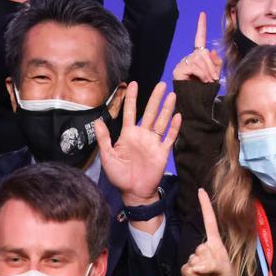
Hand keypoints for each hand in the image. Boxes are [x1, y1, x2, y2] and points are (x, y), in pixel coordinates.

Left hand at [96, 82, 180, 206]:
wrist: (134, 192)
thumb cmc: (119, 175)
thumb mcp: (107, 156)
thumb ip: (103, 138)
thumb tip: (97, 120)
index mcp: (128, 135)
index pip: (131, 112)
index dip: (132, 98)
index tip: (134, 84)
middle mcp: (142, 135)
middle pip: (150, 113)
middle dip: (155, 98)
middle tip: (161, 84)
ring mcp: (154, 142)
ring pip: (162, 121)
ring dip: (167, 109)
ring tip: (172, 95)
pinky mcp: (163, 151)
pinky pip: (170, 137)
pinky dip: (174, 127)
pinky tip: (178, 116)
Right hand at [173, 12, 222, 82]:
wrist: (197, 101)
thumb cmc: (205, 88)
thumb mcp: (215, 74)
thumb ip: (216, 62)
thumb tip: (211, 51)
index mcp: (198, 56)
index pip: (199, 38)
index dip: (201, 26)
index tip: (202, 14)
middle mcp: (189, 57)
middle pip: (203, 53)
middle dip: (211, 66)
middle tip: (212, 78)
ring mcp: (182, 62)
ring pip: (200, 60)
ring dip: (207, 72)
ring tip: (207, 81)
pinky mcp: (178, 70)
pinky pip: (194, 66)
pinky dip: (202, 74)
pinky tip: (201, 81)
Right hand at [182, 189, 238, 275]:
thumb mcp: (226, 269)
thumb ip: (214, 264)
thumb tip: (198, 263)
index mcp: (215, 243)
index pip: (209, 221)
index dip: (205, 206)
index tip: (201, 190)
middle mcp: (204, 248)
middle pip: (200, 248)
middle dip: (209, 262)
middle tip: (215, 270)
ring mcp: (194, 258)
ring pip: (194, 260)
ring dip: (202, 271)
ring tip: (209, 275)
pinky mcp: (187, 270)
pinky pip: (187, 270)